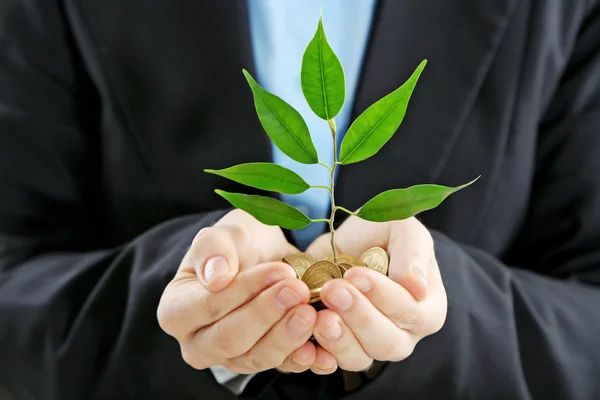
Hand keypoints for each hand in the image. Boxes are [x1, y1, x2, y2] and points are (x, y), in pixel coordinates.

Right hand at [157, 209, 335, 373]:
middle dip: (267, 315)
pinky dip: (304, 360)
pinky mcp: (264, 363)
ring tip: (311, 312)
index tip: (279, 272)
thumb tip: (215, 277)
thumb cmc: (237, 244)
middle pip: (231, 340)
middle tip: (298, 291)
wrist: (265, 256)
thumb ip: (213, 249)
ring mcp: (231, 358)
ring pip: (257, 358)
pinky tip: (321, 348)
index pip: (207, 307)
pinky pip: (283, 369)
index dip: (243, 292)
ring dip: (287, 337)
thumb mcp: (224, 233)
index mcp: (177, 310)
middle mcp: (199, 342)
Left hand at [306, 216, 446, 371]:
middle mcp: (403, 334)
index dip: (383, 296)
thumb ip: (413, 252)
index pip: (411, 313)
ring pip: (359, 358)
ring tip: (319, 317)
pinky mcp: (339, 348)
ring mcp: (369, 346)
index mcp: (426, 308)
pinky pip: (329, 363)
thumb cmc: (382, 234)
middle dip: (358, 317)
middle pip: (386, 343)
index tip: (356, 274)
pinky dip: (316, 354)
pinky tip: (304, 337)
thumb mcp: (402, 229)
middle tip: (332, 291)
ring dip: (338, 339)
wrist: (346, 243)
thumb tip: (418, 287)